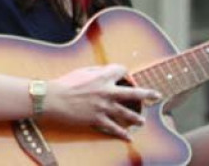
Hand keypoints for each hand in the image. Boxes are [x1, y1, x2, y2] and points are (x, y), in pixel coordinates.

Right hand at [45, 64, 160, 140]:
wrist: (52, 98)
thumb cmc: (64, 84)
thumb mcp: (80, 71)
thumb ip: (95, 71)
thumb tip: (105, 73)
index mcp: (102, 77)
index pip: (121, 70)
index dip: (124, 72)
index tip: (124, 75)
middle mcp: (107, 91)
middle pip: (134, 92)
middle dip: (147, 94)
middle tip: (156, 96)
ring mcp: (104, 106)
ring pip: (127, 113)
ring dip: (136, 118)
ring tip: (142, 121)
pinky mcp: (98, 119)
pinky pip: (114, 128)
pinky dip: (122, 134)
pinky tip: (128, 137)